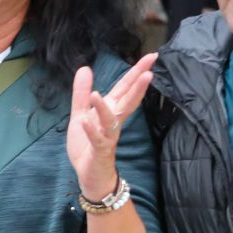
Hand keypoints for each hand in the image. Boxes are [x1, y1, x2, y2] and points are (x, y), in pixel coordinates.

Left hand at [67, 54, 154, 199]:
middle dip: (137, 86)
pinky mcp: (100, 151)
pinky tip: (86, 121)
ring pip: (111, 121)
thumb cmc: (88, 145)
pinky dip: (91, 130)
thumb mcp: (80, 114)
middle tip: (150, 70)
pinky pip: (97, 140)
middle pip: (127, 101)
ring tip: (98, 94)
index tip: (151, 56)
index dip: (136, 72)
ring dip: (104, 108)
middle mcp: (113, 122)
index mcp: (109, 111)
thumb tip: (85, 68)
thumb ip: (81, 93)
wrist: (90, 175)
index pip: (125, 88)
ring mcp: (108, 136)